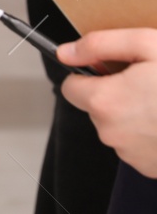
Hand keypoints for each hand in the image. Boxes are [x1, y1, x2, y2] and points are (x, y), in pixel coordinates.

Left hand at [59, 30, 156, 177]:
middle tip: (149, 82)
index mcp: (104, 101)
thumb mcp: (150, 45)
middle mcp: (111, 132)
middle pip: (96, 108)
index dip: (90, 75)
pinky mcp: (149, 168)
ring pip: (118, 127)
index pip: (70, 88)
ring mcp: (131, 155)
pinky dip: (150, 134)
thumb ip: (101, 45)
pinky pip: (138, 146)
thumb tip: (65, 52)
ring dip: (134, 114)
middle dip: (115, 94)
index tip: (111, 70)